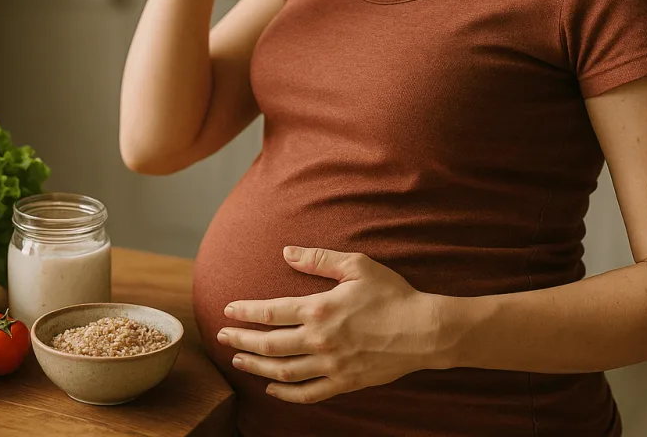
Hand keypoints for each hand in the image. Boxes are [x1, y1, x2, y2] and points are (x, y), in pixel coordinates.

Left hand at [218, 247, 452, 403]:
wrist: (424, 331)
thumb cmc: (392, 294)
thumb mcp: (356, 266)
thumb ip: (319, 259)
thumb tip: (286, 252)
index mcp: (319, 308)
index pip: (270, 312)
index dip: (245, 311)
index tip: (227, 310)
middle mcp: (320, 340)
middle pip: (269, 344)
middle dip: (241, 340)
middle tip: (222, 337)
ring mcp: (331, 365)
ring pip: (283, 371)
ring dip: (256, 366)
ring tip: (238, 361)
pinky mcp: (344, 382)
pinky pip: (308, 393)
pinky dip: (286, 393)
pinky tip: (272, 388)